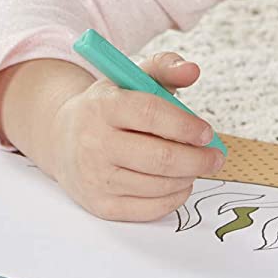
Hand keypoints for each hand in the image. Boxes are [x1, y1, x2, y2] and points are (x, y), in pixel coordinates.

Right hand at [48, 51, 225, 221]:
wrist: (62, 138)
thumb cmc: (109, 108)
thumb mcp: (131, 78)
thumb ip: (165, 67)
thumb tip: (192, 70)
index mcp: (103, 106)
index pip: (152, 115)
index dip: (186, 126)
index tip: (207, 132)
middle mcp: (94, 143)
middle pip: (160, 158)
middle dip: (198, 159)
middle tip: (215, 157)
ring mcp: (95, 177)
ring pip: (159, 185)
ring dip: (188, 177)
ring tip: (197, 167)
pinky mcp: (100, 205)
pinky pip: (149, 209)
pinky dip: (174, 198)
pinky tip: (180, 183)